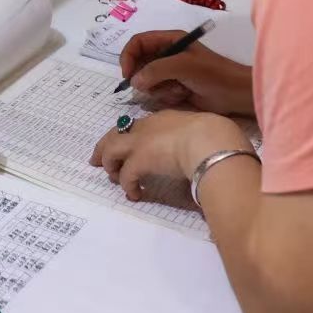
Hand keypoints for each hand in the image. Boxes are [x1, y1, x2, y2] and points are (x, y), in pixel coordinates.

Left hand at [90, 110, 250, 200]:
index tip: (124, 144)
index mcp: (164, 118)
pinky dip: (127, 185)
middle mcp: (148, 127)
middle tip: (97, 161)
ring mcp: (141, 142)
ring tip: (115, 179)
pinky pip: (125, 175)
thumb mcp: (204, 132)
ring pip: (111, 151)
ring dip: (111, 165)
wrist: (211, 140)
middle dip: (104, 147)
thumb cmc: (216, 136)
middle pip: (116, 134)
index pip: (138, 126)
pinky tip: (135, 194)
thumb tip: (199, 154)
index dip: (128, 136)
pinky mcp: (139, 160)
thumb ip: (196, 141)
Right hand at [121, 30, 254, 115]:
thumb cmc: (212, 74)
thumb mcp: (183, 66)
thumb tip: (134, 81)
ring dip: (158, 88)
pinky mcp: (174, 88)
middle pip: (139, 63)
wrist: (234, 94)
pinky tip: (183, 95)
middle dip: (144, 77)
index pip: (138, 42)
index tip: (127, 75)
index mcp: (170, 40)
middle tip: (152, 87)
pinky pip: (157, 92)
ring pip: (147, 81)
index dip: (129, 56)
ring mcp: (170, 72)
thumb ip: (156, 70)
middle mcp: (167, 54)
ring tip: (178, 90)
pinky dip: (166, 96)